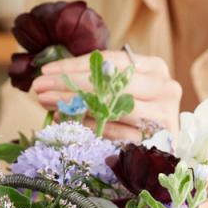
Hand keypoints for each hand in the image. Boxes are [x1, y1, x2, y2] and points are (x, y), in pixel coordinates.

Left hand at [31, 51, 181, 142]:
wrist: (167, 147)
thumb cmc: (140, 110)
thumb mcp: (123, 88)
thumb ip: (98, 81)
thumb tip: (52, 77)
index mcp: (154, 68)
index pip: (110, 61)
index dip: (76, 65)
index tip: (47, 70)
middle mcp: (164, 88)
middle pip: (109, 83)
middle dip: (70, 84)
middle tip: (39, 86)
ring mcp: (163, 115)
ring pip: (111, 107)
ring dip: (74, 104)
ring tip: (46, 101)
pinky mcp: (156, 141)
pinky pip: (115, 132)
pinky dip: (88, 125)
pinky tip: (65, 120)